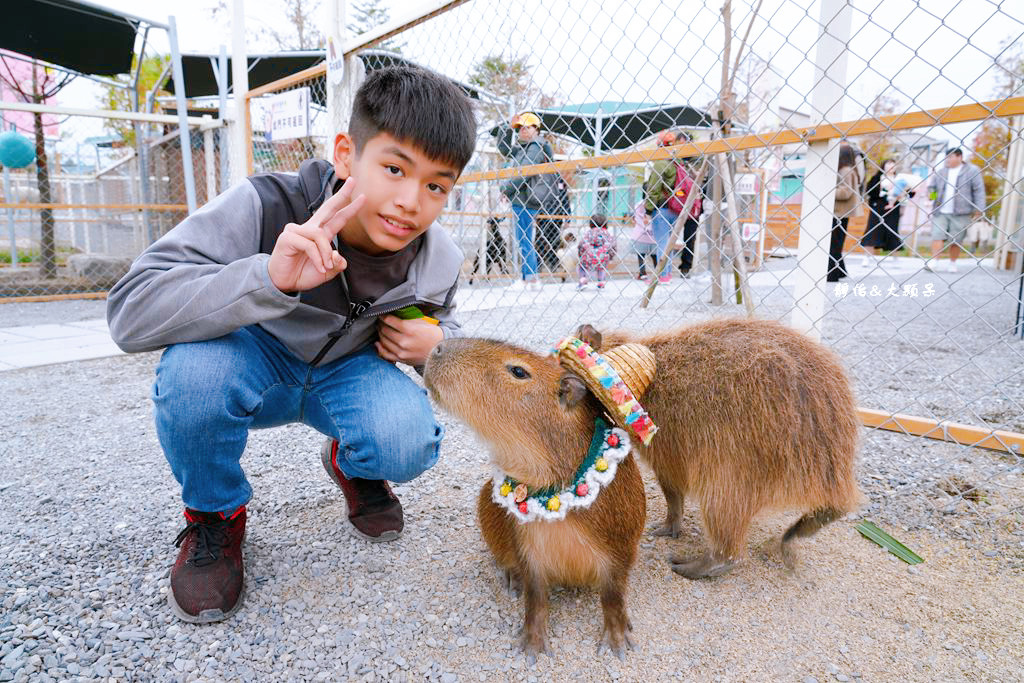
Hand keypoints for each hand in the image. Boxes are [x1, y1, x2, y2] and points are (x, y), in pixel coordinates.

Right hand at [267, 177, 365, 292]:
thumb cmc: (304, 274)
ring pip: (320, 235)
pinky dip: (317, 258)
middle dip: (342, 195)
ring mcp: (297, 231)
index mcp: (321, 234)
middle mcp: (310, 229)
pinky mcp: (287, 237)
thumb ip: (336, 264)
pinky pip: (309, 245)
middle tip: (353, 182)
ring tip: (325, 267)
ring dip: (325, 253)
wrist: (284, 283)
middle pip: (328, 208)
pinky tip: (319, 267)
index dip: (349, 207)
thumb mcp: (328, 272)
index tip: (362, 197)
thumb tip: (337, 256)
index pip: (337, 217)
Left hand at [375, 314, 443, 365]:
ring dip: (380, 334)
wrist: (441, 350)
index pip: (389, 320)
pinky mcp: (402, 359)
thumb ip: (407, 317)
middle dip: (381, 324)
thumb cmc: (432, 334)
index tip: (381, 314)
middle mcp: (404, 341)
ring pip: (383, 341)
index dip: (383, 316)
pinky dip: (380, 348)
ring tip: (381, 329)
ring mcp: (402, 351)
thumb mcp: (421, 321)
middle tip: (381, 321)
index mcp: (409, 329)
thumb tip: (395, 313)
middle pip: (385, 330)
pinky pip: (385, 354)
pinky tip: (378, 343)